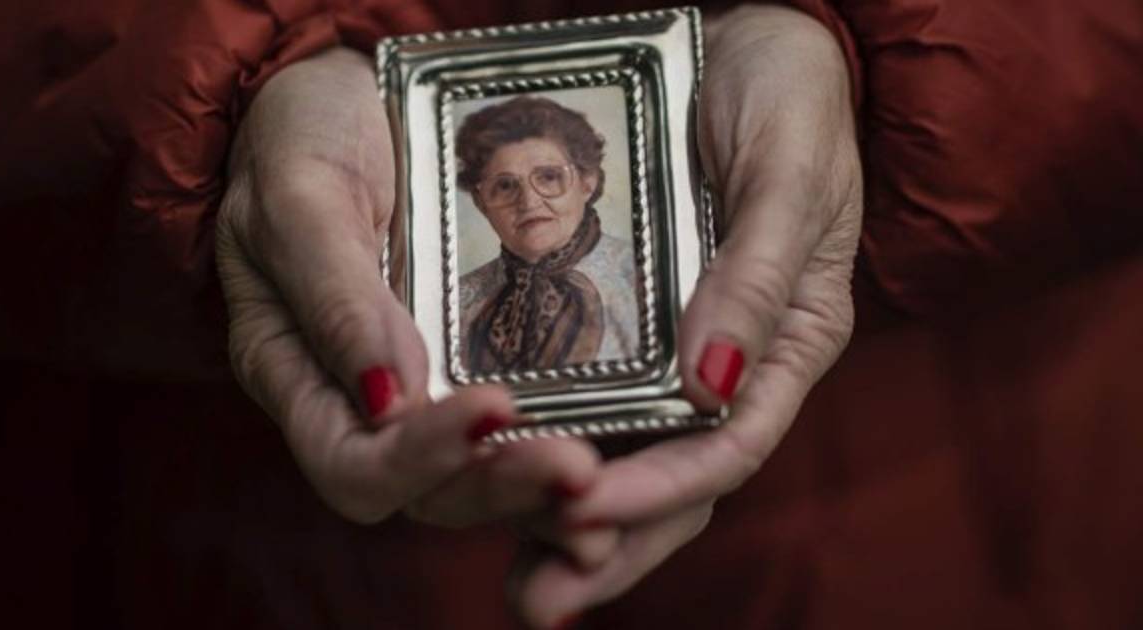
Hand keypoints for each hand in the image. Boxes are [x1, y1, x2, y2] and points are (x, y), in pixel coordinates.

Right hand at [215, 48, 604, 530]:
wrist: (347, 98)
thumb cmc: (301, 135)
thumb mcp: (301, 196)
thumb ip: (335, 297)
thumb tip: (389, 401)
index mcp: (296, 374)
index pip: (352, 464)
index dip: (419, 458)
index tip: (492, 407)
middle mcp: (358, 401)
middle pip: (428, 492)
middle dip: (502, 485)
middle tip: (578, 469)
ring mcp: (421, 386)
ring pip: (480, 475)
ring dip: (541, 491)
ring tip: (606, 486)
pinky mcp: (472, 361)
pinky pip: (516, 425)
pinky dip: (559, 443)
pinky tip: (617, 446)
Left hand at [509, 6, 862, 625]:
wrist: (757, 36)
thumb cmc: (787, 93)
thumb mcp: (789, 170)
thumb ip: (759, 275)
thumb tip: (712, 387)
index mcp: (791, 340)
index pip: (727, 447)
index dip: (657, 490)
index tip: (577, 513)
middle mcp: (737, 363)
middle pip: (679, 483)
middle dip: (611, 547)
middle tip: (537, 601)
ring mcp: (688, 350)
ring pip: (637, 461)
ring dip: (577, 528)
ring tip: (518, 587)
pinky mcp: (639, 325)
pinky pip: (603, 407)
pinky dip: (561, 455)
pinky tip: (506, 490)